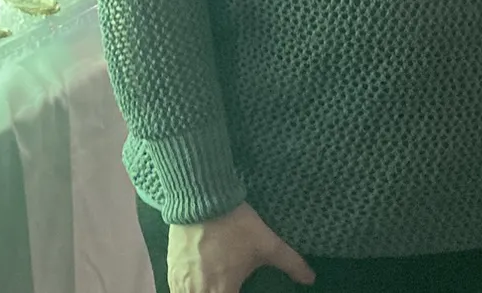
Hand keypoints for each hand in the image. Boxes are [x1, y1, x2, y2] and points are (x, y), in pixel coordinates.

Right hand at [167, 203, 315, 292]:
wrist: (201, 198)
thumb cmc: (235, 224)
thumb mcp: (267, 243)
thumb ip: (291, 263)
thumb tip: (311, 278)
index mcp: (223, 291)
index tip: (239, 292)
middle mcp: (198, 292)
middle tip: (228, 288)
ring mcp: (181, 281)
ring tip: (215, 288)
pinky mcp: (171, 268)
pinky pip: (175, 290)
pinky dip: (185, 291)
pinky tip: (196, 286)